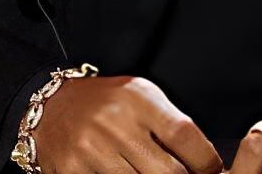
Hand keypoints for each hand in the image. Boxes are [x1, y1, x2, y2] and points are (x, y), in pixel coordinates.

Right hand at [29, 74, 223, 173]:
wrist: (50, 107)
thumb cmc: (104, 103)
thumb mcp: (140, 96)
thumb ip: (170, 123)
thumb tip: (207, 162)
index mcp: (137, 99)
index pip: (184, 136)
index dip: (206, 161)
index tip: (211, 170)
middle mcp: (114, 123)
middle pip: (169, 172)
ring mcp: (92, 149)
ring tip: (150, 173)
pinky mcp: (73, 171)